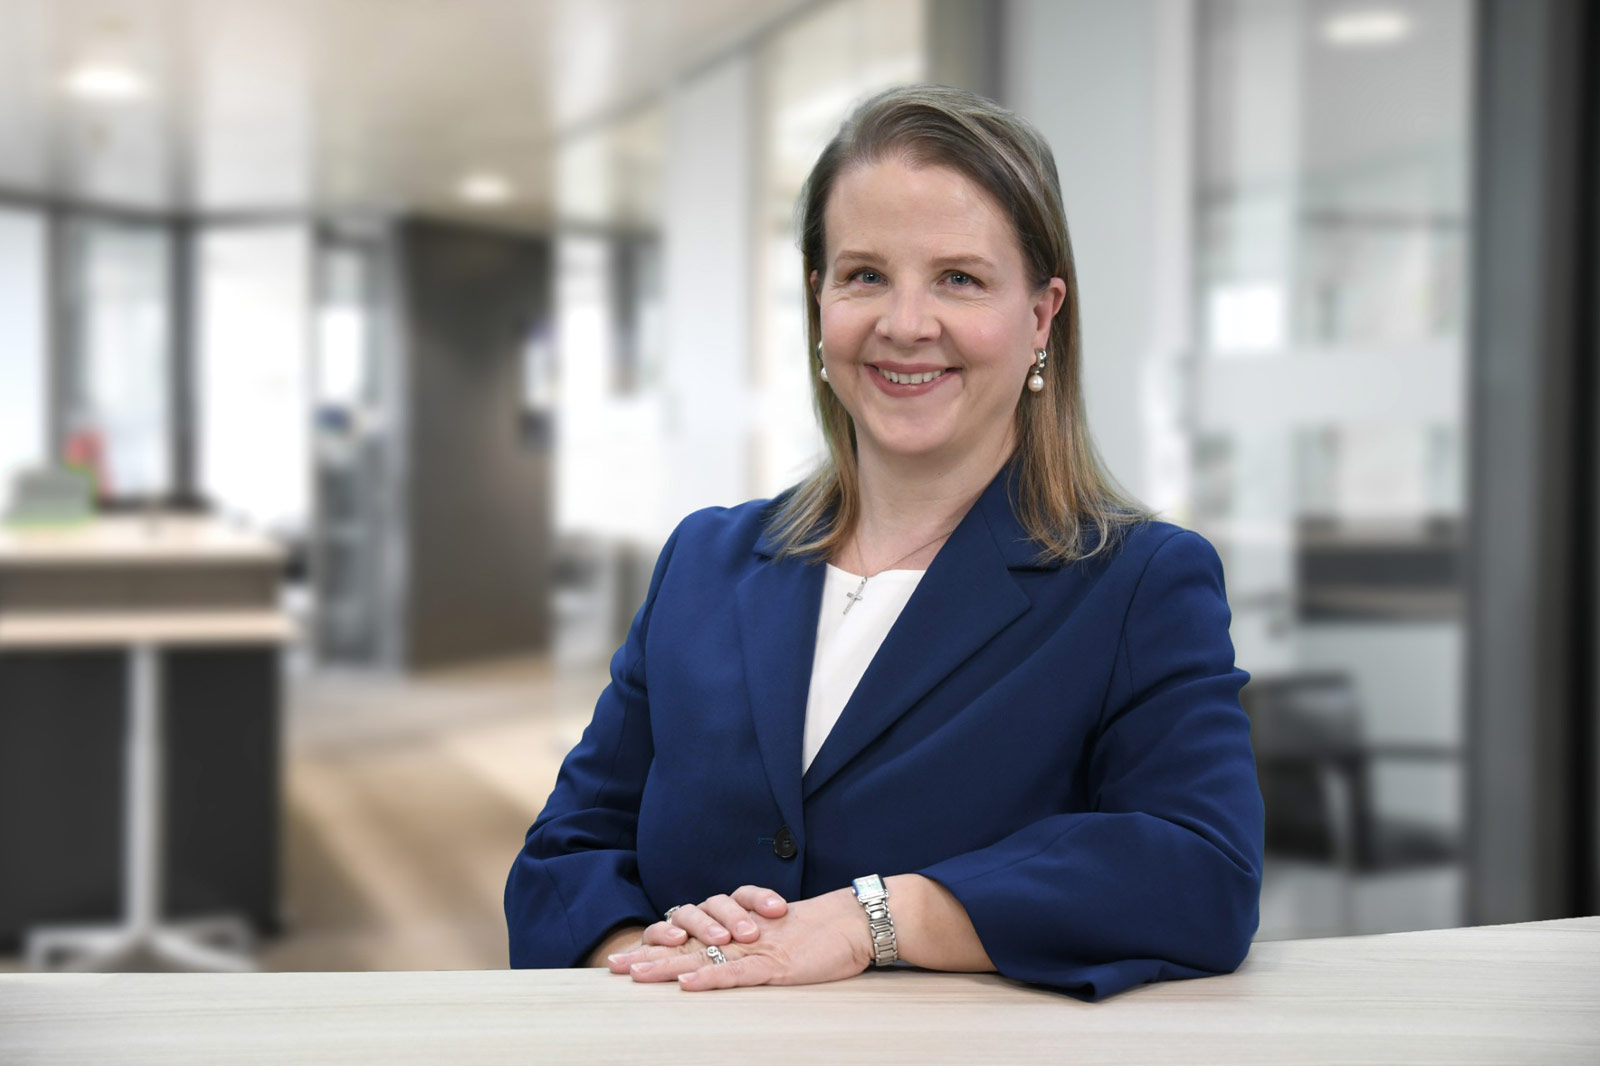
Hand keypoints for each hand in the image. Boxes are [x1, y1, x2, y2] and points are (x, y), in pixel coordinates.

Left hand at [609, 887, 872, 989]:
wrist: (853, 921)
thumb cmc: (819, 936)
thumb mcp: (777, 943)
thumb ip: (749, 953)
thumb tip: (719, 966)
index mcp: (738, 932)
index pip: (689, 938)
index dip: (657, 946)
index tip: (625, 958)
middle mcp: (740, 938)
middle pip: (686, 945)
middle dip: (649, 955)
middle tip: (613, 965)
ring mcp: (755, 950)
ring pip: (704, 958)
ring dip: (668, 966)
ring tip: (636, 975)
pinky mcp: (775, 965)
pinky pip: (738, 973)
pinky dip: (712, 978)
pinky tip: (687, 984)